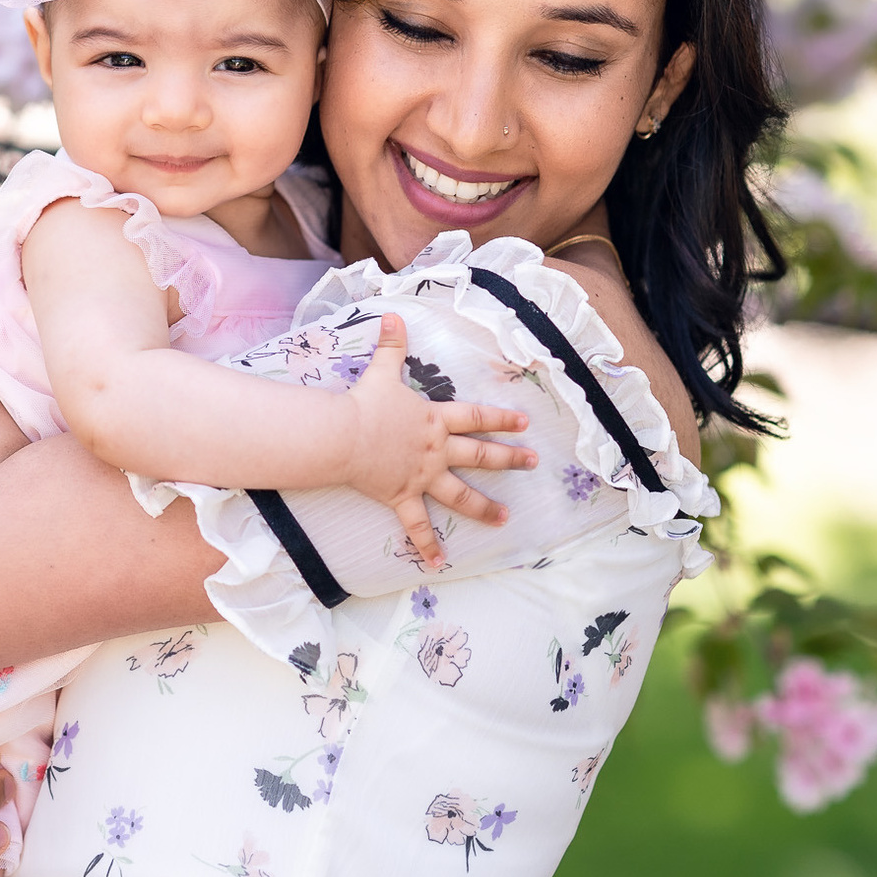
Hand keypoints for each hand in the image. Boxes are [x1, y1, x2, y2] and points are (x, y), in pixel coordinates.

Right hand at [339, 313, 534, 565]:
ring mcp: (422, 477)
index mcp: (435, 420)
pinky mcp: (403, 497)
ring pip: (460, 494)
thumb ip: (391, 345)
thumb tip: (392, 315)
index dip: (501, 420)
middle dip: (508, 459)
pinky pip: (417, 526)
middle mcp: (436, 450)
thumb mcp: (381, 371)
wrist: (345, 436)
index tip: (524, 425)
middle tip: (531, 463)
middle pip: (479, 455)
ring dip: (483, 507)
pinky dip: (427, 545)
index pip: (476, 418)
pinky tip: (440, 561)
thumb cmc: (364, 404)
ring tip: (504, 518)